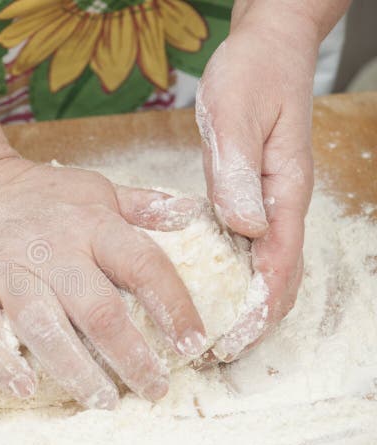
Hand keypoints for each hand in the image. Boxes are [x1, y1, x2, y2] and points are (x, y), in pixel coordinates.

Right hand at [0, 158, 206, 408]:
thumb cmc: (41, 196)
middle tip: (152, 389)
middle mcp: (51, 247)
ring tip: (100, 400)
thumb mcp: (97, 190)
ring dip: (73, 369)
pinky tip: (23, 388)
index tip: (193, 345)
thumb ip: (143, 206)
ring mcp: (4, 267)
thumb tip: (192, 214)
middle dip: (130, 355)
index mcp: (92, 224)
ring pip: (41, 324)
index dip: (173, 307)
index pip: (142, 265)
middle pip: (96, 308)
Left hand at [195, 4, 322, 360]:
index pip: (279, 265)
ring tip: (207, 336)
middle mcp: (280, 204)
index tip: (231, 341)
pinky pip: (245, 247)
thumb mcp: (236, 115)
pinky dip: (232, 277)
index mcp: (284, 191)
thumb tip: (244, 228)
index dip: (258, 309)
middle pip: (278, 278)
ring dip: (243, 305)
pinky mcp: (248, 196)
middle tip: (214, 354)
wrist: (267, 48)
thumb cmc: (253, 73)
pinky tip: (203, 290)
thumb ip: (236, 171)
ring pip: (264, 268)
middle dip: (253, 321)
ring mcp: (266, 203)